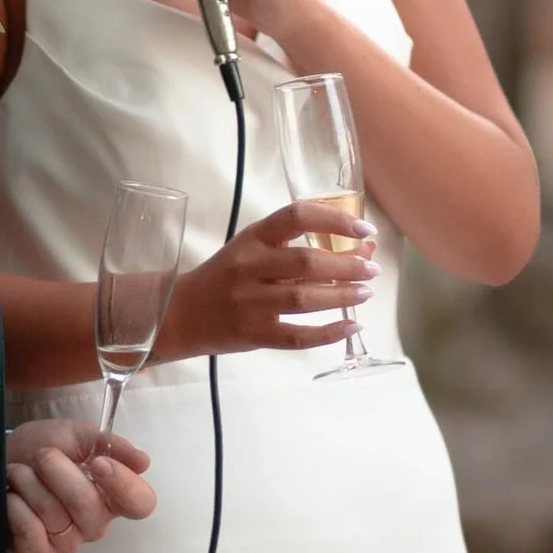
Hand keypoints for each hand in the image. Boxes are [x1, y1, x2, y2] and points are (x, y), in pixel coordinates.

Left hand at [5, 415, 155, 552]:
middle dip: (57, 471)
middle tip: (42, 455)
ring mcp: (66, 543)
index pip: (141, 504)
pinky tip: (11, 498)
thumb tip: (142, 462)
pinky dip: (16, 508)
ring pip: (54, 516)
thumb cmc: (40, 449)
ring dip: (28, 483)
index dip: (124, 484)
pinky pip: (31, 534)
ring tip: (18, 472)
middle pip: (89, 506)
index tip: (98, 463)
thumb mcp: (75, 435)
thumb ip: (108, 444)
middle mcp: (94, 524)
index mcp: (112, 496)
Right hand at [172, 199, 374, 356]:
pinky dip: (328, 333)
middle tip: (372, 270)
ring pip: (305, 299)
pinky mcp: (252, 334)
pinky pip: (296, 336)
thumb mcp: (254, 250)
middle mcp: (250, 267)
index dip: (335, 219)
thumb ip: (299, 247)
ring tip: (365, 294)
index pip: (297, 216)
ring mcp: (249, 303)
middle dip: (348, 266)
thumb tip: (361, 247)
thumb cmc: (227, 276)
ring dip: (343, 296)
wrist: (180, 312)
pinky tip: (350, 326)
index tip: (365, 230)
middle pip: (307, 263)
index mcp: (252, 239)